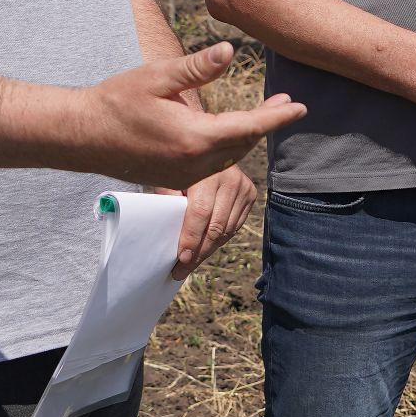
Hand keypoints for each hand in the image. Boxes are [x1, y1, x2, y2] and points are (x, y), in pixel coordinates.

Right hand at [76, 42, 306, 187]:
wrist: (81, 135)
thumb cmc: (117, 100)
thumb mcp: (158, 76)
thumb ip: (197, 67)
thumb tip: (230, 50)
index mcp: (195, 136)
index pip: (249, 127)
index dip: (277, 116)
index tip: (300, 107)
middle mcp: (194, 161)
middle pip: (244, 143)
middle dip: (267, 124)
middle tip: (286, 103)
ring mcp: (184, 174)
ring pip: (230, 157)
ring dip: (249, 136)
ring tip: (266, 115)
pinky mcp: (173, 178)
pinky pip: (213, 165)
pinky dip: (228, 148)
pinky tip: (232, 133)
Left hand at [161, 165, 258, 280]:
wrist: (211, 146)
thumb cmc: (182, 166)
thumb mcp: (171, 179)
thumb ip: (169, 202)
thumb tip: (165, 237)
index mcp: (208, 173)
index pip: (200, 213)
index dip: (191, 239)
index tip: (181, 260)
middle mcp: (231, 179)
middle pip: (216, 226)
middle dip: (198, 252)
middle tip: (182, 270)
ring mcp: (244, 187)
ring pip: (227, 230)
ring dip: (209, 249)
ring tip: (192, 262)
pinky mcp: (250, 193)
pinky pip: (235, 225)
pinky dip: (220, 239)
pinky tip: (206, 247)